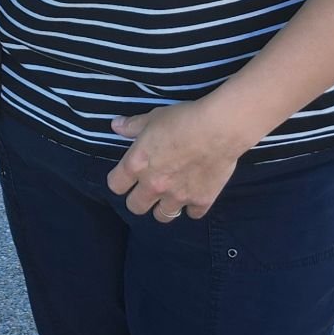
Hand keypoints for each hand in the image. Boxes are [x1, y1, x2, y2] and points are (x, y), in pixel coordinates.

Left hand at [106, 103, 243, 221]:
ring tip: (170, 195)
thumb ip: (132, 125)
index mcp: (137, 164)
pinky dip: (192, 206)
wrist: (218, 129)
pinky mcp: (201, 202)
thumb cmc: (182, 119)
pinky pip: (192, 214)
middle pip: (135, 207)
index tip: (126, 176)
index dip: (119, 180)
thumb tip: (116, 126)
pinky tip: (194, 193)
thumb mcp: (153, 117)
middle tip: (148, 187)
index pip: (115, 185)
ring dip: (163, 207)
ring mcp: (178, 197)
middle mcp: (154, 186)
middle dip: (139, 199)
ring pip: (162, 217)